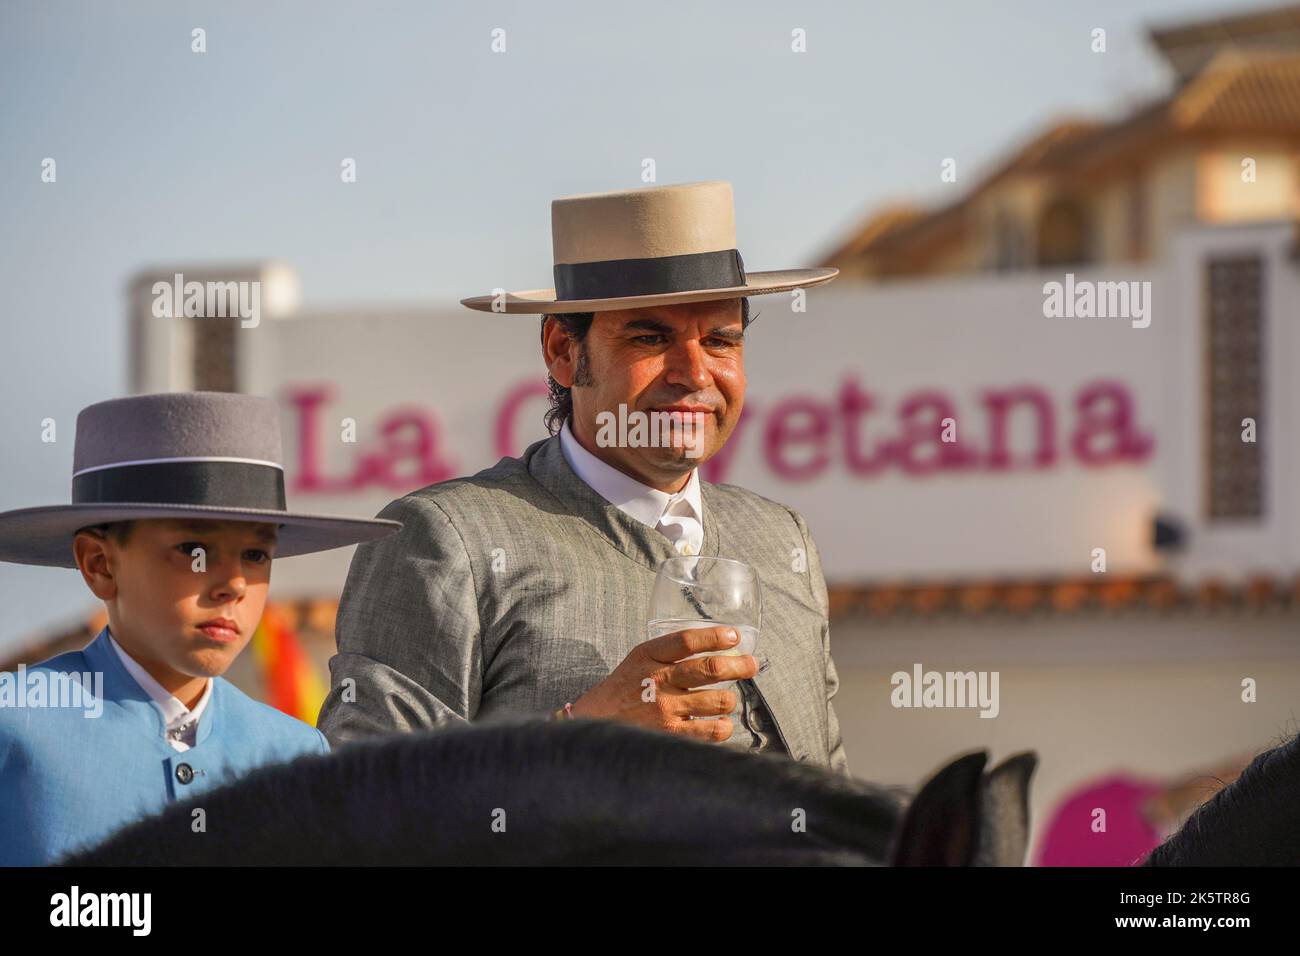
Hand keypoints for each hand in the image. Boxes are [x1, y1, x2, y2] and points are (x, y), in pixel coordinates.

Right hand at [570, 625, 758, 740]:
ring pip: (719, 700)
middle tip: (751, 665)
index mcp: (648, 656)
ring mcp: (665, 709)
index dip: (715, 636)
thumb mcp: (637, 661)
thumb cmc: (619, 692)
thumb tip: (713, 649)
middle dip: (740, 665)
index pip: (687, 640)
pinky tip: (720, 724)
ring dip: (729, 700)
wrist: (592, 726)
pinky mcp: (671, 735)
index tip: (734, 635)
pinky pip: (712, 730)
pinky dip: (723, 727)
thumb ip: (668, 654)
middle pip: (711, 668)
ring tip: (726, 700)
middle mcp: (658, 680)